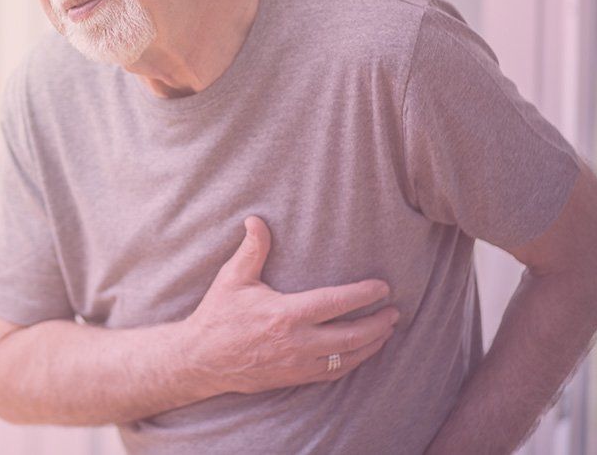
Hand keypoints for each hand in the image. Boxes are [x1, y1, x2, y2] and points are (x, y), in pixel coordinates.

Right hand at [183, 216, 398, 395]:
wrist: (202, 359)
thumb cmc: (218, 315)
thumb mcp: (233, 278)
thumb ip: (252, 249)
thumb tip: (256, 219)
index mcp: (285, 315)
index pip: (335, 303)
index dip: (363, 295)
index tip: (383, 287)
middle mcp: (297, 342)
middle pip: (351, 336)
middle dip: (378, 324)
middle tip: (395, 311)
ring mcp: (297, 364)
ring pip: (346, 358)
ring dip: (371, 345)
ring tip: (387, 331)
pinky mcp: (294, 378)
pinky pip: (332, 373)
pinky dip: (352, 363)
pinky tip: (361, 353)